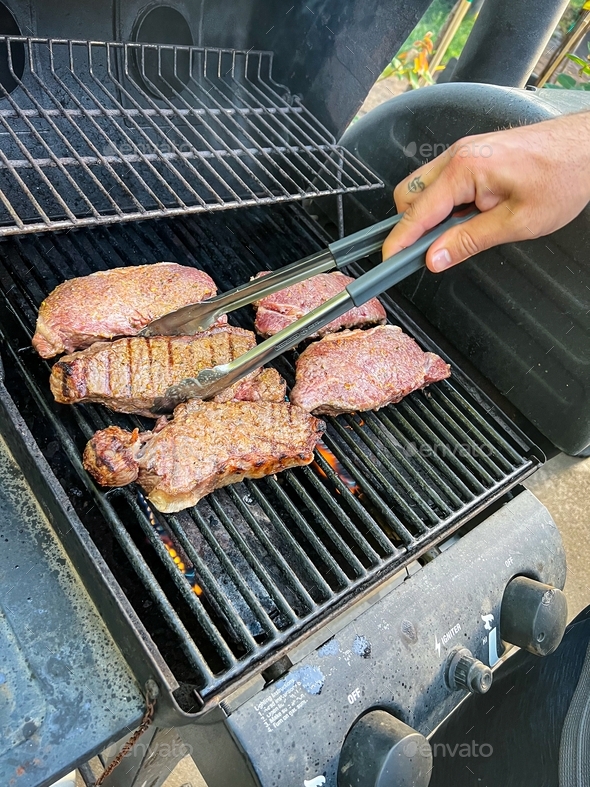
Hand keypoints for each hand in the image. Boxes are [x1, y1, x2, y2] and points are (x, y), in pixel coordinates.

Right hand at [382, 111, 589, 271]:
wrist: (589, 147)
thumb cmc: (563, 177)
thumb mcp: (516, 222)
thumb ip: (469, 241)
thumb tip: (434, 257)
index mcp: (464, 169)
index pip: (417, 212)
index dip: (400, 240)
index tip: (387, 261)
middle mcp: (458, 155)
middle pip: (409, 195)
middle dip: (411, 225)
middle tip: (427, 252)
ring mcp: (465, 152)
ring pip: (424, 188)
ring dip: (431, 215)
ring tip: (459, 234)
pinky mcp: (475, 155)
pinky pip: (444, 181)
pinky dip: (446, 204)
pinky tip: (468, 218)